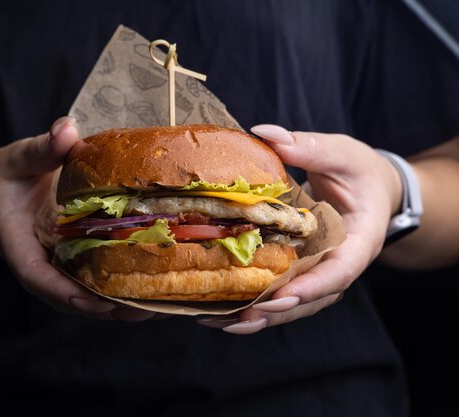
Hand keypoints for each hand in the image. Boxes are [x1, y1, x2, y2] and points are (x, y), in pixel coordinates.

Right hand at [0, 117, 160, 320]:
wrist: (5, 189)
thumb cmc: (9, 175)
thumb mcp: (19, 159)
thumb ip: (40, 149)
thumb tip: (66, 130)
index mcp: (18, 243)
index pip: (35, 275)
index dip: (62, 292)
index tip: (93, 301)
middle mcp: (40, 262)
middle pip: (67, 297)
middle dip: (103, 308)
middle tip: (142, 309)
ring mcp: (59, 266)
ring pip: (86, 297)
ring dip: (119, 306)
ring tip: (156, 304)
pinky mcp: (75, 262)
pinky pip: (96, 282)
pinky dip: (121, 289)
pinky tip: (153, 286)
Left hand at [198, 124, 401, 333]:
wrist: (371, 189)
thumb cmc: (361, 172)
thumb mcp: (343, 154)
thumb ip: (309, 147)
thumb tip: (265, 133)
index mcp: (359, 241)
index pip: (341, 271)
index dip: (313, 286)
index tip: (283, 295)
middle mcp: (339, 265)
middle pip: (310, 298)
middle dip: (274, 311)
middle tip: (236, 318)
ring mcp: (318, 272)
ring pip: (292, 304)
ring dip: (257, 317)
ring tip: (217, 322)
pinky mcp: (300, 270)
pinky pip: (279, 293)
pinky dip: (253, 305)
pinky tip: (220, 311)